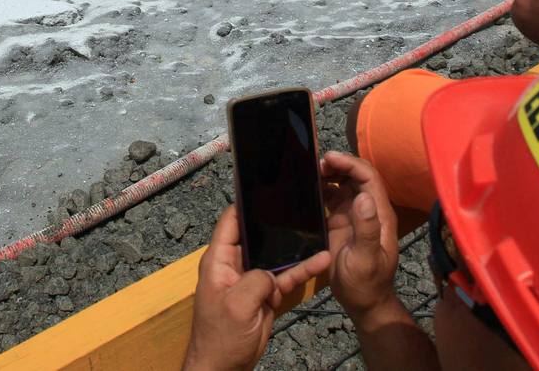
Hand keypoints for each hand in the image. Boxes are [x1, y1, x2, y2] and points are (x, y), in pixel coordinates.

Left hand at [184, 206, 329, 370]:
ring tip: (320, 234)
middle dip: (277, 222)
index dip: (245, 202)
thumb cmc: (220, 337)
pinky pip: (284, 277)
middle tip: (300, 204)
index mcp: (218, 260)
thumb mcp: (237, 304)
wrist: (224, 368)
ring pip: (276, 256)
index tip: (265, 186)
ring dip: (296, 248)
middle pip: (257, 234)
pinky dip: (301, 270)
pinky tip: (320, 262)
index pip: (230, 221)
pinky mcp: (264, 294)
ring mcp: (251, 279)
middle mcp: (234, 264)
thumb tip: (270, 273)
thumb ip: (256, 279)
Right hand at [321, 151, 398, 319]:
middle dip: (339, 164)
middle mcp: (368, 209)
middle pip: (357, 176)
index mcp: (379, 214)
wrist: (363, 302)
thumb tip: (363, 196)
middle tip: (315, 163)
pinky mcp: (342, 222)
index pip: (368, 178)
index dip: (350, 164)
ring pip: (344, 184)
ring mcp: (355, 215)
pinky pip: (333, 197)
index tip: (329, 158)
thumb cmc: (366, 283)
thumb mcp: (365, 259)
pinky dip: (322, 188)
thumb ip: (366, 229)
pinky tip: (308, 188)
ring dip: (330, 174)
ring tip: (309, 172)